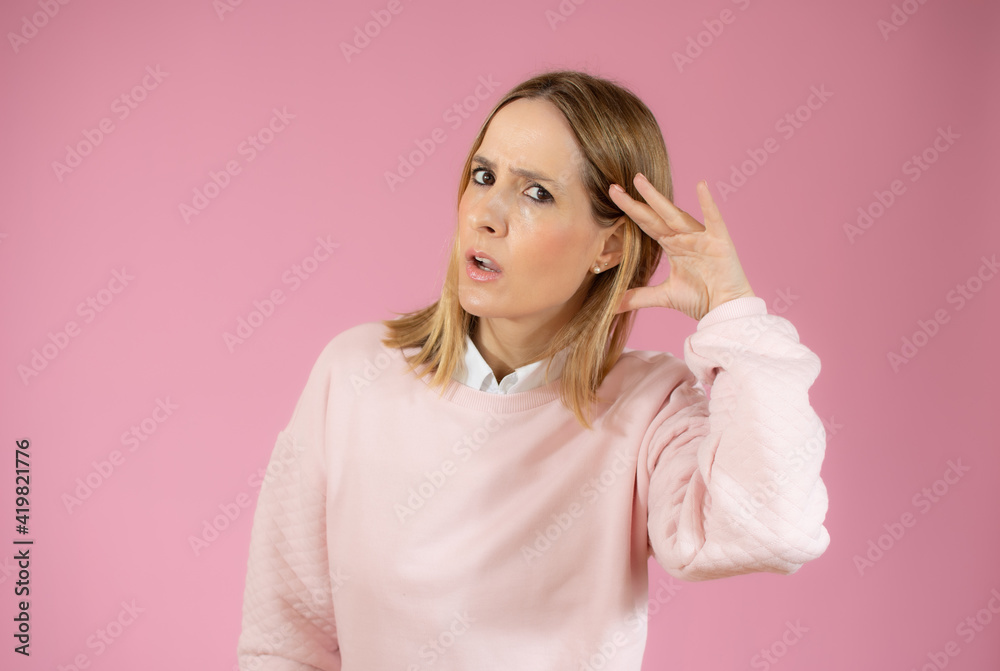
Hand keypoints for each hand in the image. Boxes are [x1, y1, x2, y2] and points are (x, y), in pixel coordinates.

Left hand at [608, 174, 754, 320]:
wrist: (725, 310)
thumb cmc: (701, 299)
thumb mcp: (663, 296)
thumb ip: (638, 297)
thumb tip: (612, 306)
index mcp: (672, 245)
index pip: (646, 224)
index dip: (629, 211)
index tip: (611, 195)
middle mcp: (684, 237)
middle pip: (655, 216)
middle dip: (636, 201)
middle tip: (614, 187)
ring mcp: (701, 237)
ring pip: (676, 215)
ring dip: (657, 198)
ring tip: (639, 182)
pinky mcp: (719, 242)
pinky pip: (713, 219)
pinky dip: (708, 203)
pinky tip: (701, 186)